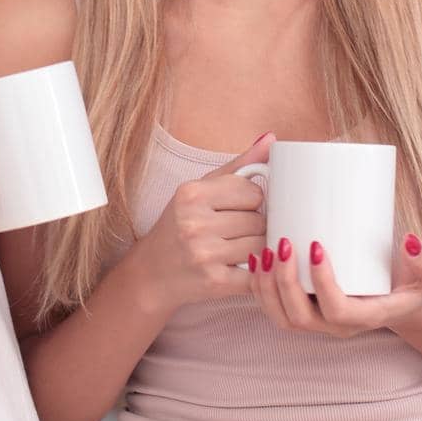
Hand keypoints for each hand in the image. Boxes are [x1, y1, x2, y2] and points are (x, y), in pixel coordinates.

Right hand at [128, 135, 272, 315]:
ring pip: (262, 246)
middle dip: (255, 226)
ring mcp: (204, 254)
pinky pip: (258, 273)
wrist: (150, 274)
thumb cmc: (178, 226)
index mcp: (191, 194)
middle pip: (259, 220)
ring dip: (258, 249)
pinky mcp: (215, 282)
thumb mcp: (200, 190)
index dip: (252, 201)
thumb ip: (238, 166)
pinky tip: (244, 268)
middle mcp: (194, 223)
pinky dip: (259, 272)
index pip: (253, 192)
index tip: (239, 208)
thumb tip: (271, 138)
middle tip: (237, 232)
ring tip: (239, 249)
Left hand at [250, 232, 421, 337]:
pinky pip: (273, 308)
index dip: (322, 284)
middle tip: (283, 245)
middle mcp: (336, 325)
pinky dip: (259, 287)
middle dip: (284, 283)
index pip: (337, 312)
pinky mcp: (304, 308)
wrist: (403, 295)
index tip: (317, 246)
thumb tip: (410, 241)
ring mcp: (318, 319)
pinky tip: (256, 258)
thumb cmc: (417, 284)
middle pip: (300, 318)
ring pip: (281, 317)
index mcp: (365, 317)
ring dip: (265, 287)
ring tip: (264, 252)